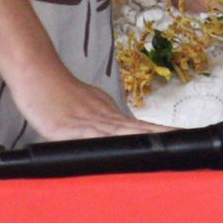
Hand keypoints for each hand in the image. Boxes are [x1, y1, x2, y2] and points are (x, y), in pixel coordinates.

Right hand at [14, 74, 168, 141]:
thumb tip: (117, 137)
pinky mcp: (68, 129)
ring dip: (142, 139)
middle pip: (136, 129)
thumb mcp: (86, 106)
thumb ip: (101, 123)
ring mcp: (87, 122)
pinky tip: (119, 149)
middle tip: (185, 141)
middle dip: (160, 137)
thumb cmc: (57, 92)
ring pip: (120, 132)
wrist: (37, 73)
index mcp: (108, 114)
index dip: (159, 133)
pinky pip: (90, 137)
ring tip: (165, 144)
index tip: (181, 138)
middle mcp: (103, 116)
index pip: (139, 127)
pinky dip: (107, 143)